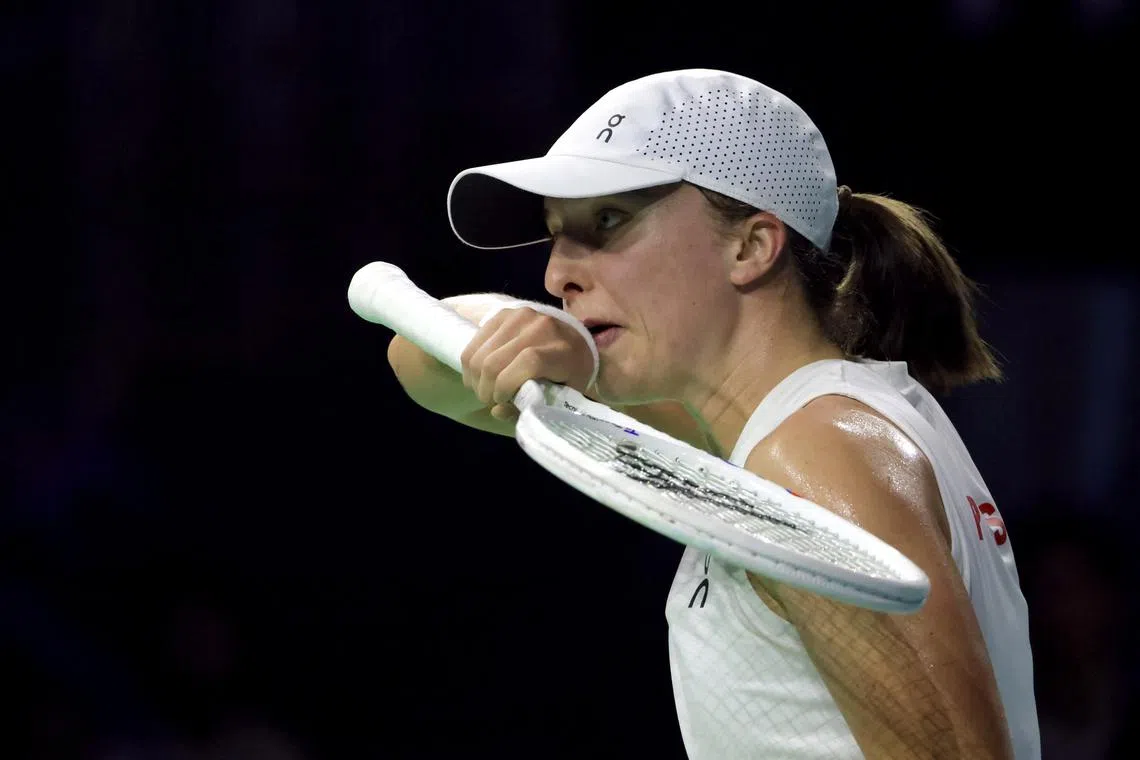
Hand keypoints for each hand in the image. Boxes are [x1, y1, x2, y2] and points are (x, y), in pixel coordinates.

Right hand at [460, 306, 595, 421]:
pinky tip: (479, 376)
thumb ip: (531, 409)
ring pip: (480, 354)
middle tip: (490, 401)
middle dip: (485, 389)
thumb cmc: (568, 375)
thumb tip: (497, 410)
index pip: (528, 362)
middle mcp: (542, 327)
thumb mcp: (561, 398)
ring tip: (484, 390)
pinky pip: (474, 343)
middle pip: (496, 361)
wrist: (572, 341)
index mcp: (563, 351)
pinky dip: (470, 365)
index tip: (502, 401)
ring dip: (475, 379)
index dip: (507, 385)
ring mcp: (520, 316)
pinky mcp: (503, 313)